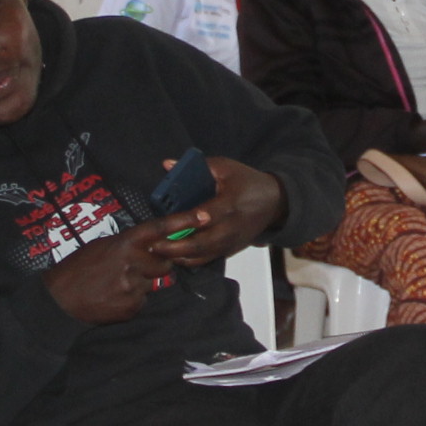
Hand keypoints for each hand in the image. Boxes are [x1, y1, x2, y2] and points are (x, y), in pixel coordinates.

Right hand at [48, 220, 182, 323]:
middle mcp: (133, 262)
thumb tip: (151, 244)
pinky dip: (132, 300)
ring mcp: (133, 286)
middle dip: (157, 265)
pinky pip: (142, 301)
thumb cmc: (79, 268)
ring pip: (153, 283)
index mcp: (124, 243)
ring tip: (116, 284)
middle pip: (164, 263)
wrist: (59, 299)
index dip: (183, 221)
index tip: (204, 216)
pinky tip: (113, 298)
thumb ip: (129, 245)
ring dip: (142, 283)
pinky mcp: (132, 307)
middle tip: (134, 267)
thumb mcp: (102, 247)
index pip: (160, 229)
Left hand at [158, 154, 285, 266]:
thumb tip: (167, 165)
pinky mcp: (230, 250)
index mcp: (231, 203)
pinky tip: (171, 256)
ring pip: (202, 256)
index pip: (208, 215)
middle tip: (151, 245)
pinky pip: (207, 260)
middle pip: (201, 243)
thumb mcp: (225, 167)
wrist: (275, 203)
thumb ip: (197, 167)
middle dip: (175, 247)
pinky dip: (188, 260)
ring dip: (178, 257)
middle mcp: (231, 227)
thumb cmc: (247, 181)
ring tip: (156, 252)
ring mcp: (231, 242)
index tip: (167, 224)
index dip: (189, 221)